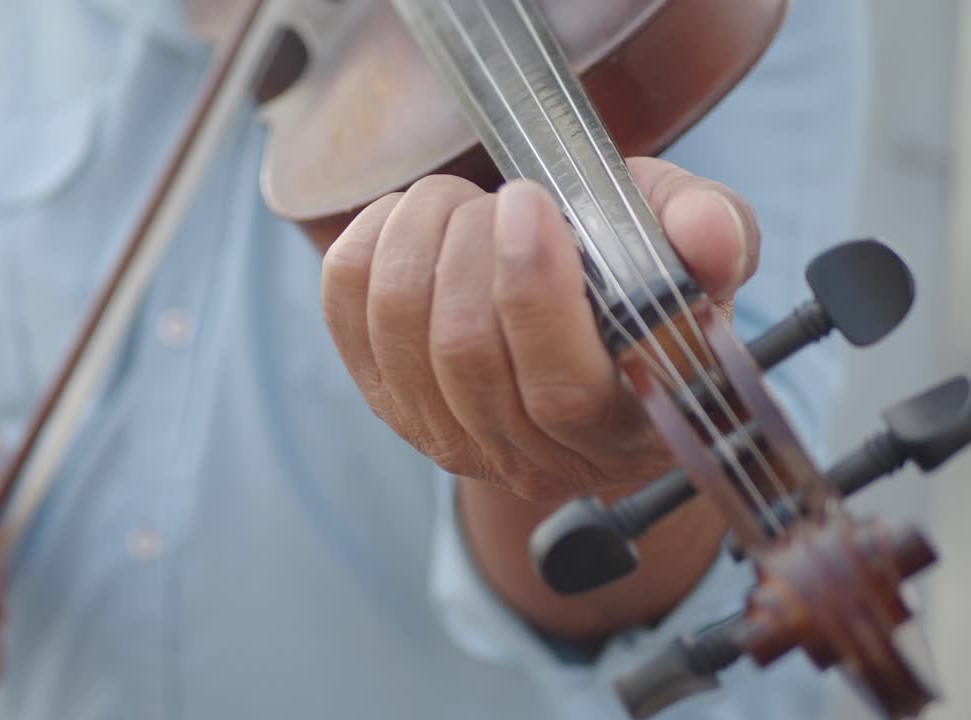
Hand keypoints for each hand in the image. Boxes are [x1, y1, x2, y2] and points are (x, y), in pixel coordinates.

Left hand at [321, 158, 758, 502]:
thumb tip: (709, 236)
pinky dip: (370, 240)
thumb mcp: (691, 257)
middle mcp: (525, 453)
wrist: (568, 329)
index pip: (560, 389)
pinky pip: (344, 305)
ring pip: (398, 323)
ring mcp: (443, 432)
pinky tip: (413, 221)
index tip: (528, 202)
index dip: (532, 292)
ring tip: (463, 203)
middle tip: (505, 196)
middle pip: (466, 351)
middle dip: (473, 245)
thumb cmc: (637, 290)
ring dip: (422, 233)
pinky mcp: (382, 393)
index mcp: (620, 429)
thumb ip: (714, 237)